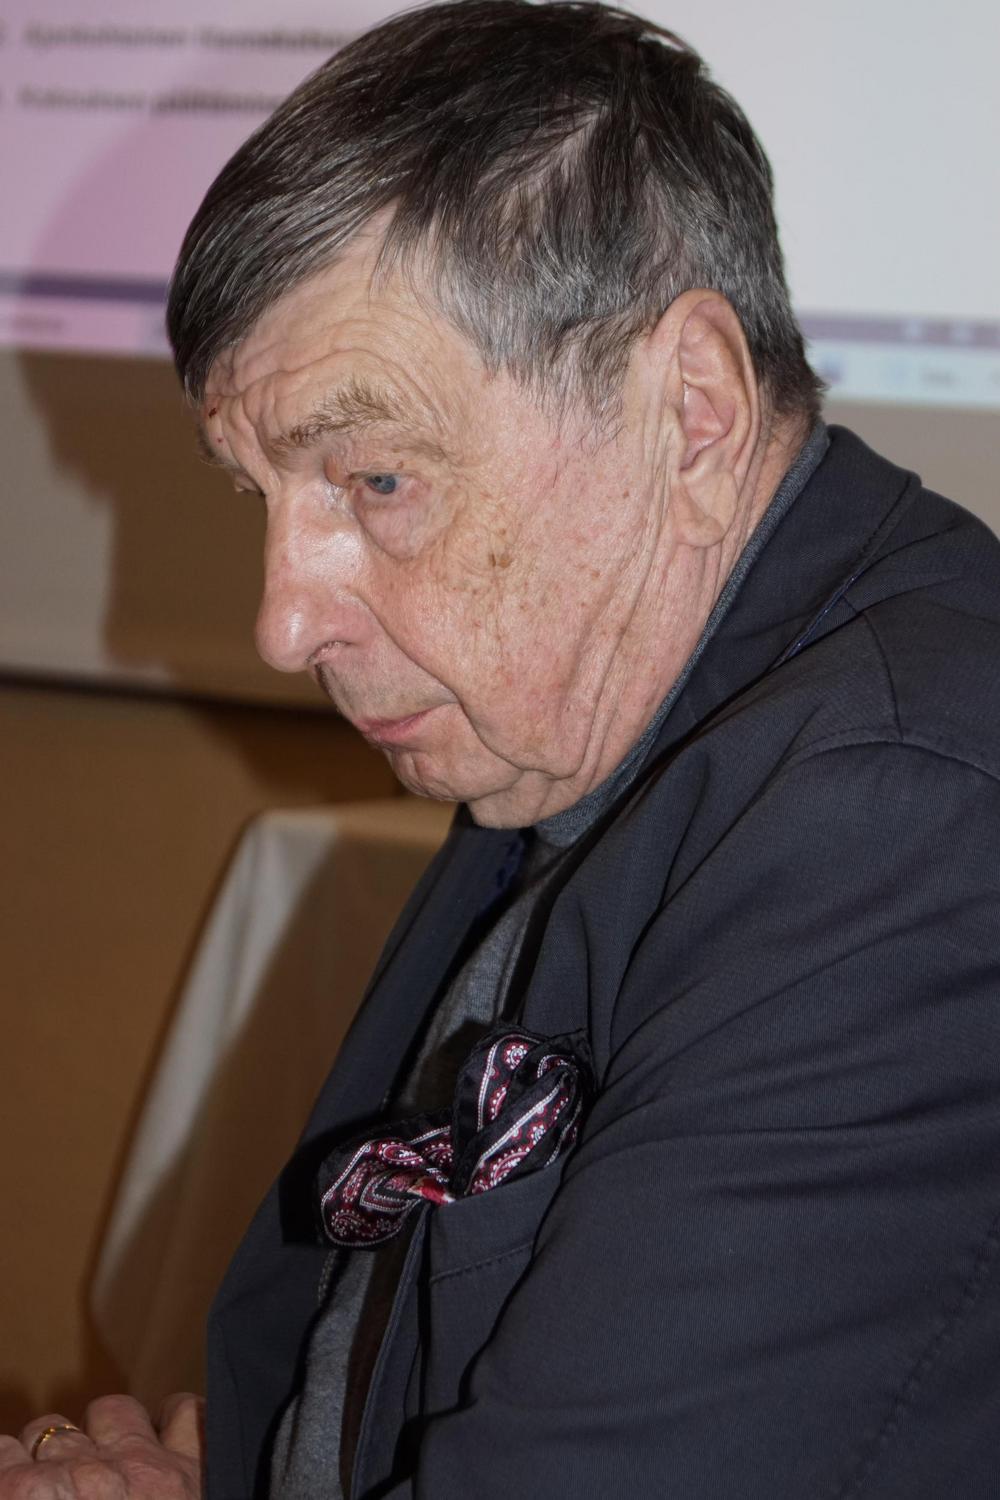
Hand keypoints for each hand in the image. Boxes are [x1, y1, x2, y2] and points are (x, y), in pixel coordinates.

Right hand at [0, 1393, 202, 1496]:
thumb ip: (25, 1496)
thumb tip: (21, 1484)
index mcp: (35, 1499)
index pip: (4, 1458)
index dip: (6, 1466)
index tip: (10, 1472)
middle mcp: (86, 1474)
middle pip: (51, 1433)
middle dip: (48, 1449)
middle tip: (55, 1477)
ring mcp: (143, 1463)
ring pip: (112, 1410)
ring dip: (105, 1428)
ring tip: (105, 1453)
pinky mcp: (191, 1466)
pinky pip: (184, 1414)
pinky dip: (176, 1420)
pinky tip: (169, 1432)